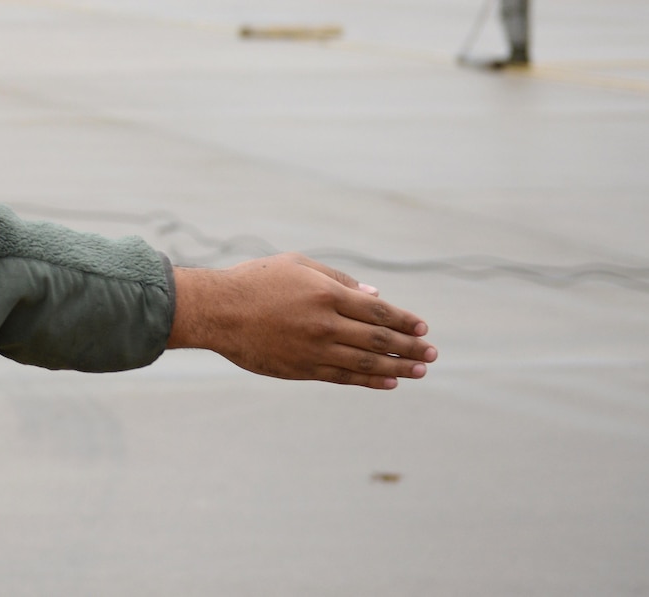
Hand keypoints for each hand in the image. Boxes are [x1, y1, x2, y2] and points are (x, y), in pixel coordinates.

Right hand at [168, 254, 435, 388]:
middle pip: (378, 339)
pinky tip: (388, 382)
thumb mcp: (297, 266)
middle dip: (409, 347)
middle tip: (431, 354)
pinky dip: (369, 380)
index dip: (404, 321)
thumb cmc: (255, 281)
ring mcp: (314, 349)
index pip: (377, 312)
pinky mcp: (301, 369)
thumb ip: (338, 279)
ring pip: (365, 363)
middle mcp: (324, 324)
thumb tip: (374, 296)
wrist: (217, 310)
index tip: (424, 329)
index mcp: (325, 294)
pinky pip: (343, 377)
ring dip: (397, 368)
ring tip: (419, 371)